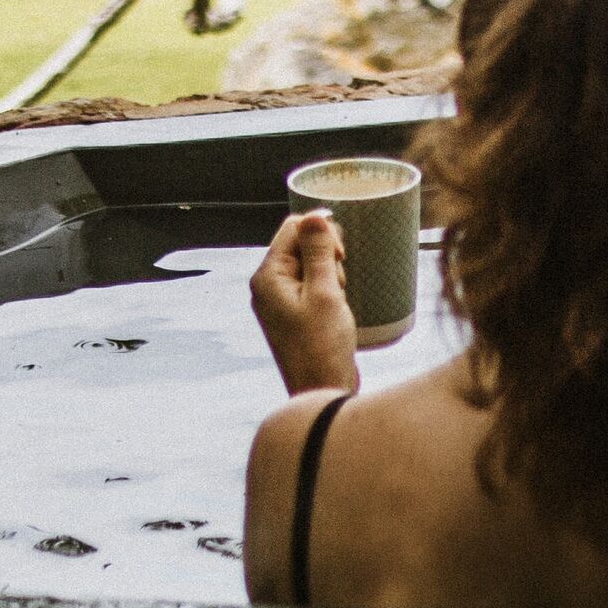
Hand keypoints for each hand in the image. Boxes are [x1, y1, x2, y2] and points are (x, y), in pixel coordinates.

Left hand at [251, 209, 360, 395]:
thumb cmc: (322, 346)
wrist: (322, 391)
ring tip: (336, 304)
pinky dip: (329, 290)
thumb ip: (319, 251)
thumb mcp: (325, 292)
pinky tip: (335, 310)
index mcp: (267, 277)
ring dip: (331, 275)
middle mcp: (267, 285)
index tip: (340, 257)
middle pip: (301, 245)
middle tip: (338, 285)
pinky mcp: (293, 313)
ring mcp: (279, 301)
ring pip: (311, 264)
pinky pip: (313, 285)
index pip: (293, 228)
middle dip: (328, 257)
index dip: (321, 234)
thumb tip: (314, 215)